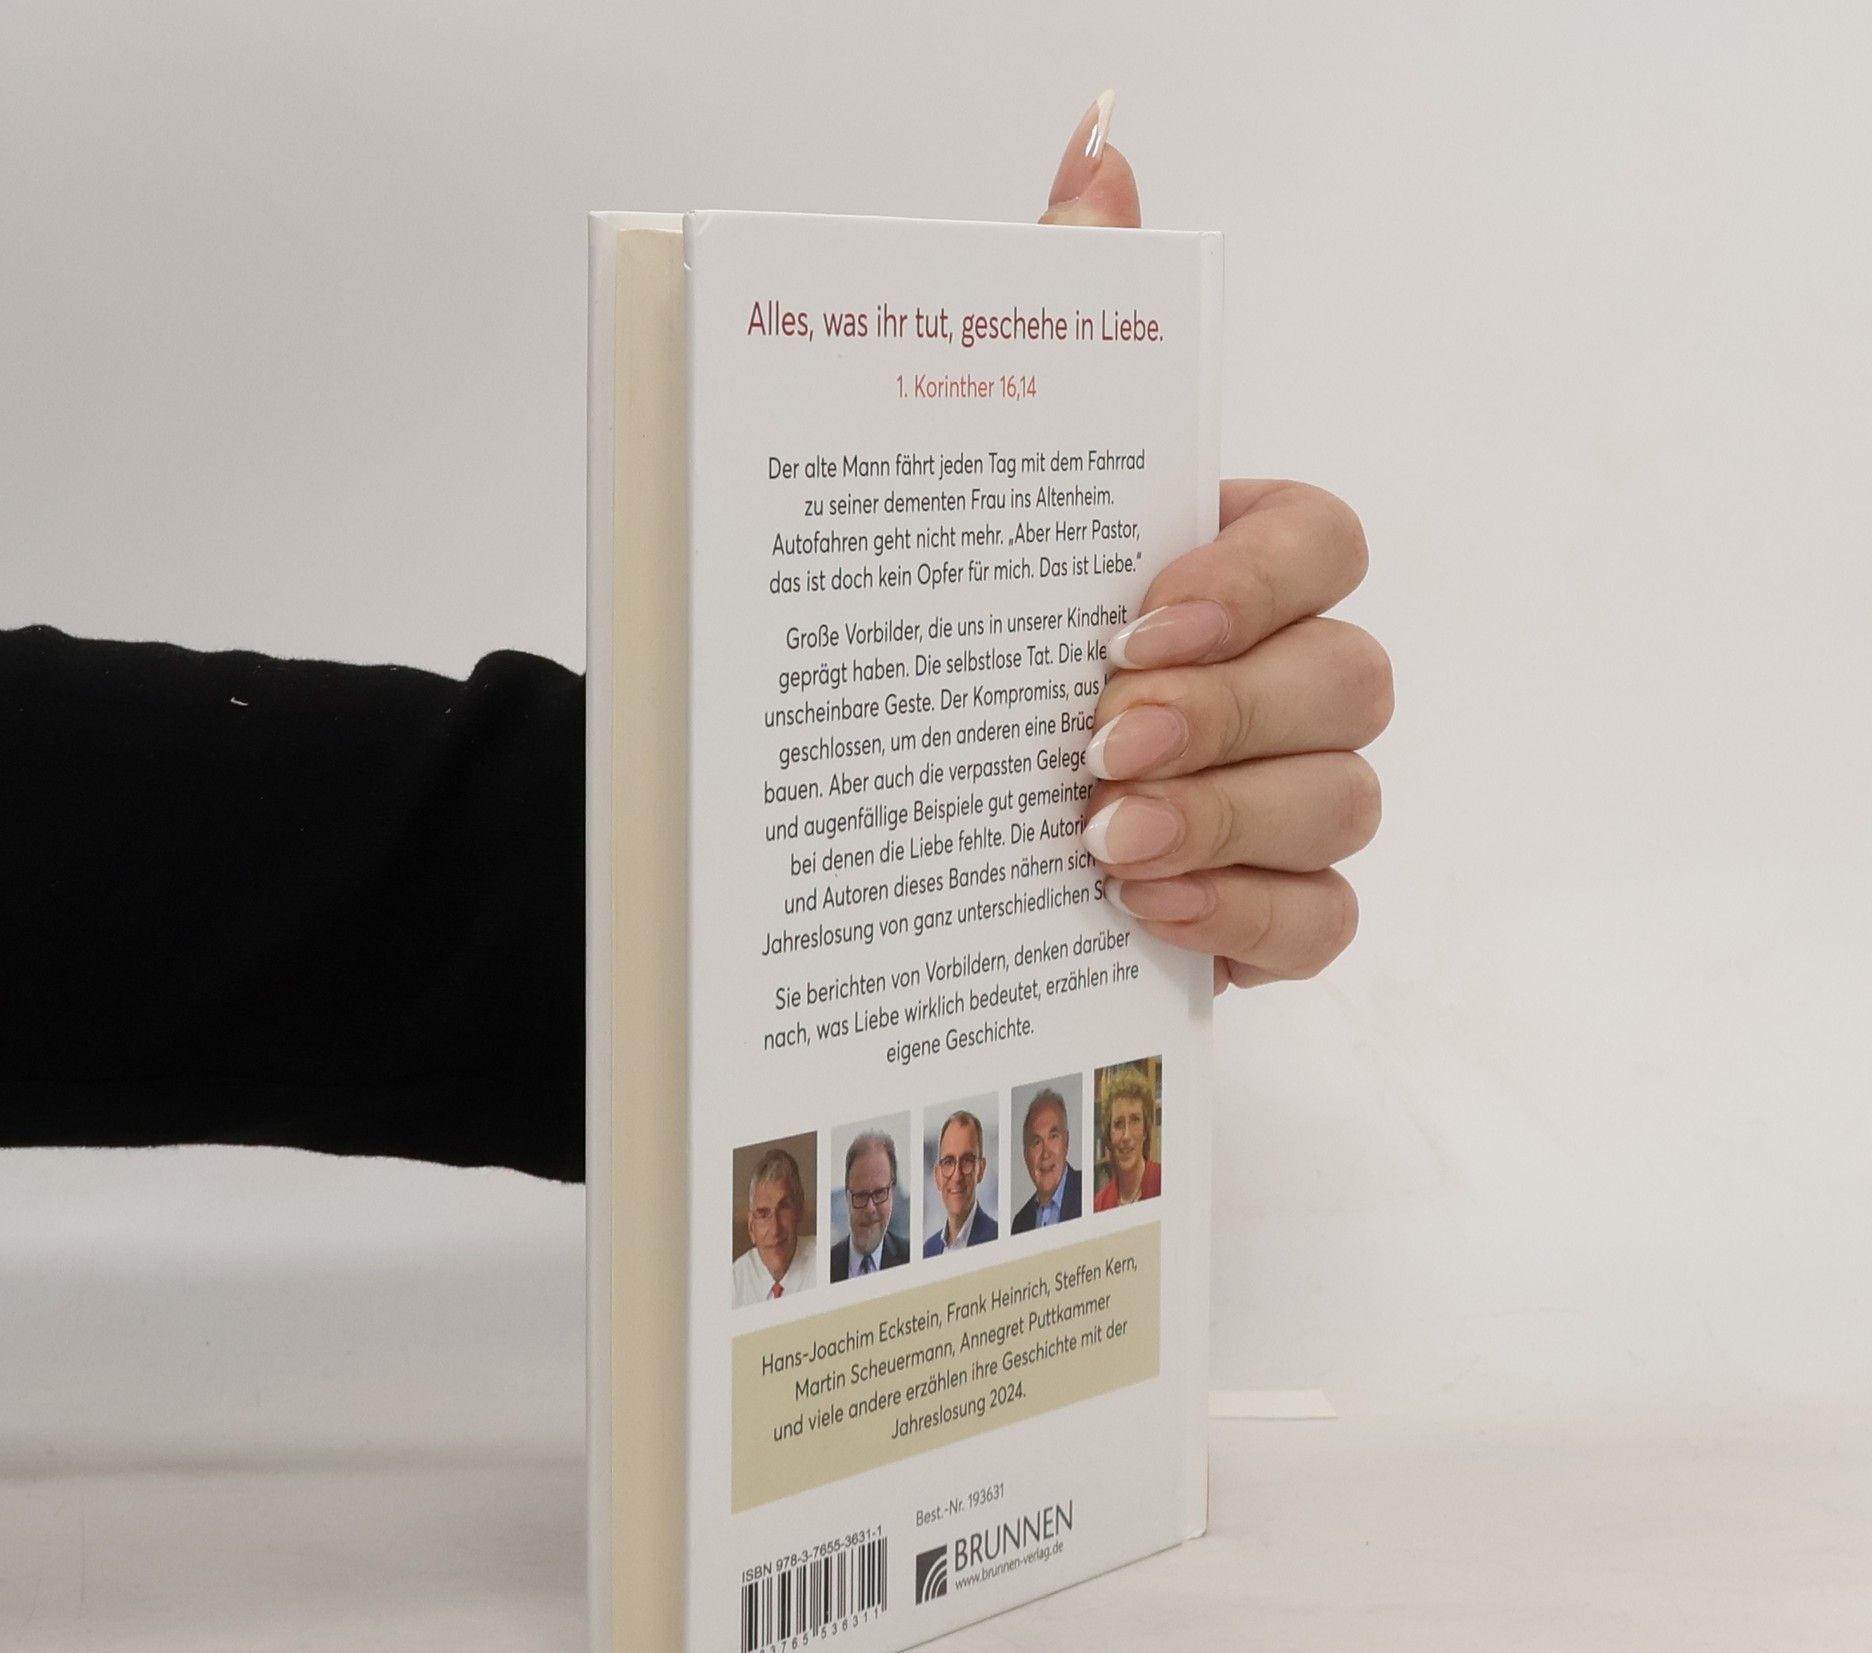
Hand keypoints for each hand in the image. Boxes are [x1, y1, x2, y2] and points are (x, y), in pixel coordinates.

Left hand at [1042, 96, 1390, 989]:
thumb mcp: (980, 481)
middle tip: (1101, 744)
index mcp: (1228, 567)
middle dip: (1234, 712)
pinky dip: (1250, 920)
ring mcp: (1285, 797)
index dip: (1252, 583)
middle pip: (1353, 678)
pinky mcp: (1261, 909)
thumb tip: (1101, 142)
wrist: (887, 813)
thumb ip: (1058, 310)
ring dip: (1232, 820)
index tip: (1132, 624)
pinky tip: (1145, 911)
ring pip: (1349, 802)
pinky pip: (1325, 922)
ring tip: (1103, 838)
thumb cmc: (957, 638)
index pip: (1324, 541)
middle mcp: (1280, 676)